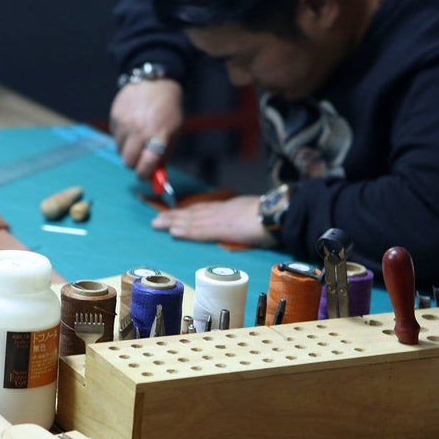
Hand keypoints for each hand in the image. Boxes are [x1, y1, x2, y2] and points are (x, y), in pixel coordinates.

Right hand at [109, 79, 182, 179]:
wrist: (155, 82)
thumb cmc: (168, 112)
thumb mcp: (173, 133)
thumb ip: (164, 155)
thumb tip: (154, 176)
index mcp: (159, 135)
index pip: (146, 165)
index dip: (144, 174)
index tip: (145, 174)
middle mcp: (140, 130)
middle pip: (128, 162)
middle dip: (134, 164)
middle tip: (140, 158)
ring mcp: (125, 123)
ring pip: (119, 150)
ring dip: (127, 149)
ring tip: (137, 136)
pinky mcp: (115, 116)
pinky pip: (115, 136)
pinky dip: (122, 136)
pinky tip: (131, 125)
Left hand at [151, 196, 277, 246]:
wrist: (281, 213)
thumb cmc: (275, 216)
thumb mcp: (258, 212)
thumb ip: (246, 217)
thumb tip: (243, 224)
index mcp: (231, 207)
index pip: (205, 209)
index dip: (188, 211)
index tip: (175, 213)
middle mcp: (222, 210)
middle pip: (194, 213)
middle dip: (174, 216)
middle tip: (157, 219)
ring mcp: (221, 219)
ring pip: (192, 220)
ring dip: (173, 222)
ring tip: (157, 224)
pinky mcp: (222, 229)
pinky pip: (199, 231)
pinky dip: (185, 230)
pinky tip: (173, 231)